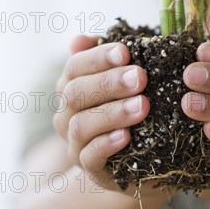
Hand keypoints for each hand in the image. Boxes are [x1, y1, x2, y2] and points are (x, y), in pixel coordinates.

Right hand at [53, 35, 151, 194]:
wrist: (142, 155)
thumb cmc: (133, 103)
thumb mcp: (125, 76)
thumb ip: (108, 57)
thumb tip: (78, 40)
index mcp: (72, 84)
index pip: (75, 65)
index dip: (98, 57)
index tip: (125, 51)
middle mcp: (67, 112)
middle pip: (76, 93)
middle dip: (109, 83)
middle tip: (140, 77)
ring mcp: (75, 142)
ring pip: (81, 125)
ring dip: (112, 113)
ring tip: (142, 106)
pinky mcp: (89, 168)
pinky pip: (90, 157)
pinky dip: (106, 144)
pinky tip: (126, 136)